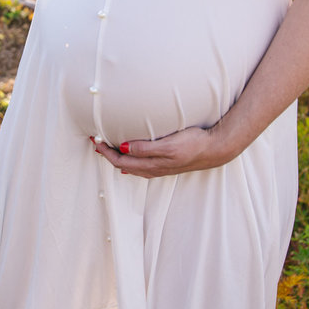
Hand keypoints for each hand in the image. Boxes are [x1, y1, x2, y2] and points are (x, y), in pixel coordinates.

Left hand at [92, 124, 234, 178]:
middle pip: (122, 164)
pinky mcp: (164, 164)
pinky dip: (128, 159)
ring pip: (130, 166)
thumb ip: (145, 148)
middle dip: (107, 154)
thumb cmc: (192, 144)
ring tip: (107, 147)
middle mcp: (152, 169)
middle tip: (96, 141)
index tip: (95, 139)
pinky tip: (129, 156)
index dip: (105, 151)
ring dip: (116, 157)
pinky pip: (139, 165)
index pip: (119, 160)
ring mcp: (158, 168)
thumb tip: (123, 148)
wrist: (214, 150)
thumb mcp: (168, 145)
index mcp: (150, 165)